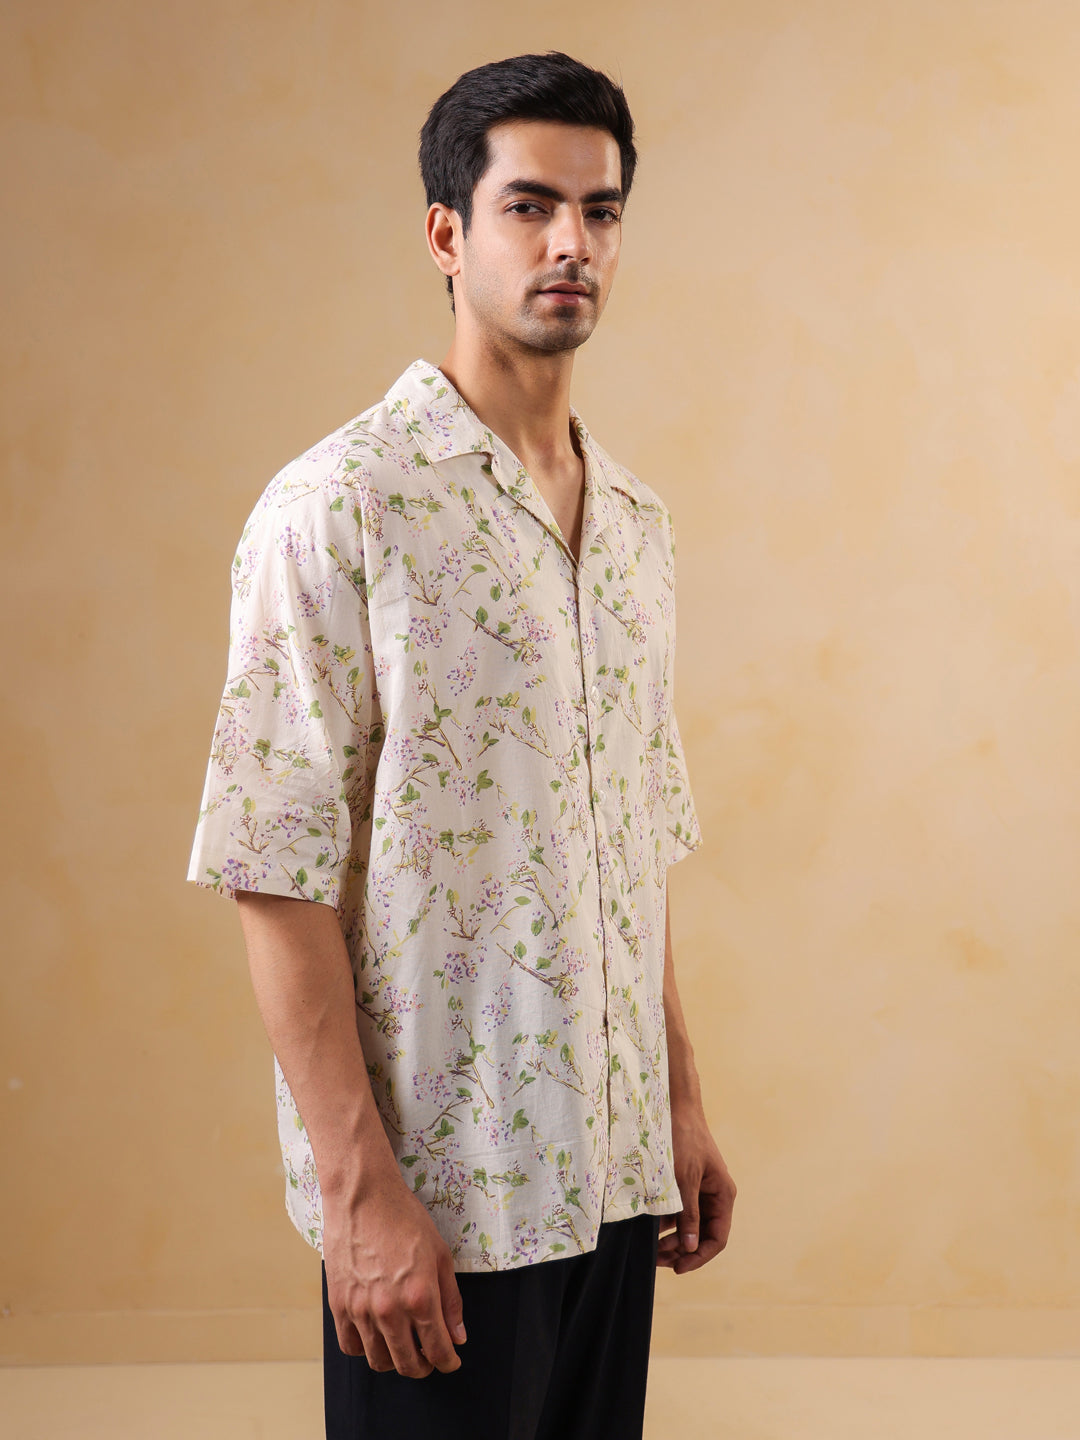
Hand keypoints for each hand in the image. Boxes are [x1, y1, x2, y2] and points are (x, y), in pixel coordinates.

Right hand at [323, 1171, 465, 1377]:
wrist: (362, 1196)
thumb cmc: (404, 1218)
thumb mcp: (440, 1254)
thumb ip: (451, 1300)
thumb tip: (458, 1337)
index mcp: (420, 1297)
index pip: (438, 1350)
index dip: (448, 1362)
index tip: (450, 1361)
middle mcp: (389, 1310)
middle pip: (408, 1364)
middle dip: (424, 1366)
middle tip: (429, 1357)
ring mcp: (361, 1310)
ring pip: (379, 1361)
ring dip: (395, 1361)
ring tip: (403, 1347)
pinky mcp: (338, 1305)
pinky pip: (351, 1346)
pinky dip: (366, 1349)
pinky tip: (376, 1337)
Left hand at [657, 1097, 735, 1274]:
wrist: (673, 1107)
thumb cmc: (683, 1139)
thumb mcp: (684, 1180)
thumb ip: (689, 1214)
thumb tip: (692, 1247)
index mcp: (723, 1195)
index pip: (717, 1238)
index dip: (699, 1256)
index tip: (678, 1268)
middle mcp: (713, 1196)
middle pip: (702, 1235)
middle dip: (682, 1250)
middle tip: (657, 1260)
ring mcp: (698, 1191)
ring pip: (688, 1226)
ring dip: (671, 1239)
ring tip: (650, 1249)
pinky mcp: (683, 1185)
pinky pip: (677, 1212)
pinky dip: (665, 1222)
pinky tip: (648, 1229)